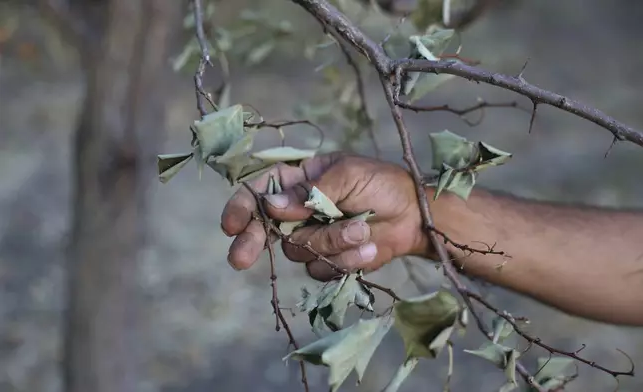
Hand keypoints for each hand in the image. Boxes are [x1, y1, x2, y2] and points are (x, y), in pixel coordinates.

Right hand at [220, 152, 427, 280]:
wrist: (415, 217)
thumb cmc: (382, 185)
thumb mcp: (347, 176)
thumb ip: (310, 192)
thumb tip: (271, 205)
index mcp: (300, 181)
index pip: (260, 191)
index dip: (242, 207)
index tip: (231, 225)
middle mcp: (299, 211)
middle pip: (263, 228)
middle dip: (251, 242)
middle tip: (239, 258)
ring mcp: (312, 237)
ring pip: (298, 251)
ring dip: (331, 242)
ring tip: (362, 228)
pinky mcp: (328, 261)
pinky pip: (321, 269)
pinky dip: (346, 259)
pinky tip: (368, 246)